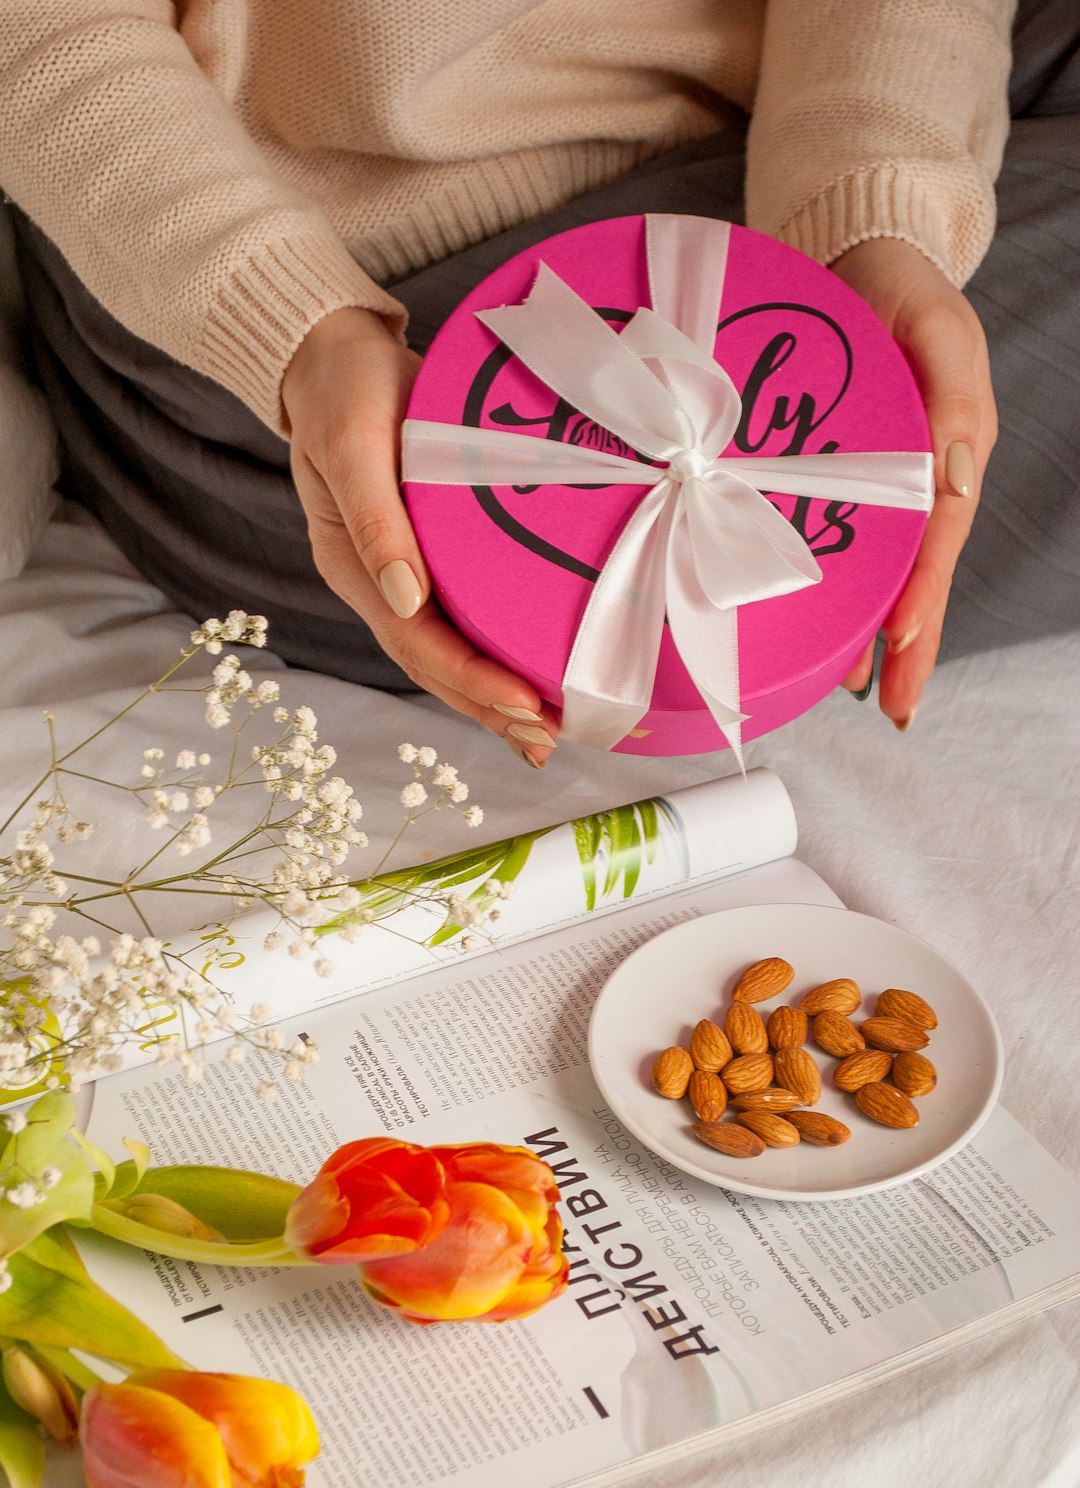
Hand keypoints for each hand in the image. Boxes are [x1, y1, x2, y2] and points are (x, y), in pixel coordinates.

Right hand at [281, 306, 557, 765]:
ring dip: (493, 696)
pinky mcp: (428, 552)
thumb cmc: (342, 387)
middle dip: (489, 708)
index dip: (470, 680)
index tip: (526, 703)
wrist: (334, 349)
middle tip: (548, 741)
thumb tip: (405, 598)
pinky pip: (462, 617)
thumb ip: (375, 520)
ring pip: (448, 651)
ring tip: (546, 732)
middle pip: (434, 665)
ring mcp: (400, 571)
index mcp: (353, 565)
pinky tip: (528, 673)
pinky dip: (494, 651)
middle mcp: (377, 581)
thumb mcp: (353, 442)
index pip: (416, 642)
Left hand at [829, 239, 996, 729]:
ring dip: (871, 627)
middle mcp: (923, 479)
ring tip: (849, 683)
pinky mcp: (845, 474)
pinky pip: (847, 539)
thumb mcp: (939, 329)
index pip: (938, 539)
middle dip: (908, 644)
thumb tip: (960, 479)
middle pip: (919, 573)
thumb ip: (954, 399)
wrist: (858, 260)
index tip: (901, 650)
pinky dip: (839, 582)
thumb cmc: (903, 290)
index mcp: (954, 450)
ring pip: (885, 568)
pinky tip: (821, 620)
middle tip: (893, 705)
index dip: (921, 597)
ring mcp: (886, 482)